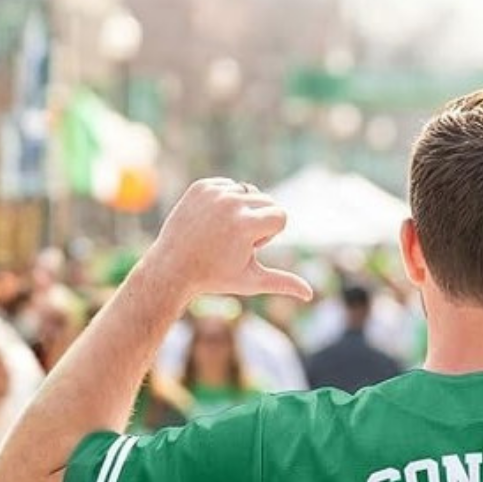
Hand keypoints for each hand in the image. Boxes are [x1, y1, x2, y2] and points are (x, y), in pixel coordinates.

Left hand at [144, 179, 312, 305]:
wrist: (172, 267)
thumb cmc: (215, 277)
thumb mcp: (252, 281)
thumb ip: (283, 283)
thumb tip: (309, 295)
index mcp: (246, 224)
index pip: (281, 215)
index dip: (269, 235)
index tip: (249, 248)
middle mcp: (231, 203)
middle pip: (267, 201)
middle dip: (259, 221)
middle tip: (234, 241)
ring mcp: (214, 192)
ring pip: (249, 191)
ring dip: (243, 210)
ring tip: (222, 231)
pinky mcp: (201, 186)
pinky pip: (229, 186)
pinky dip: (226, 201)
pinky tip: (212, 220)